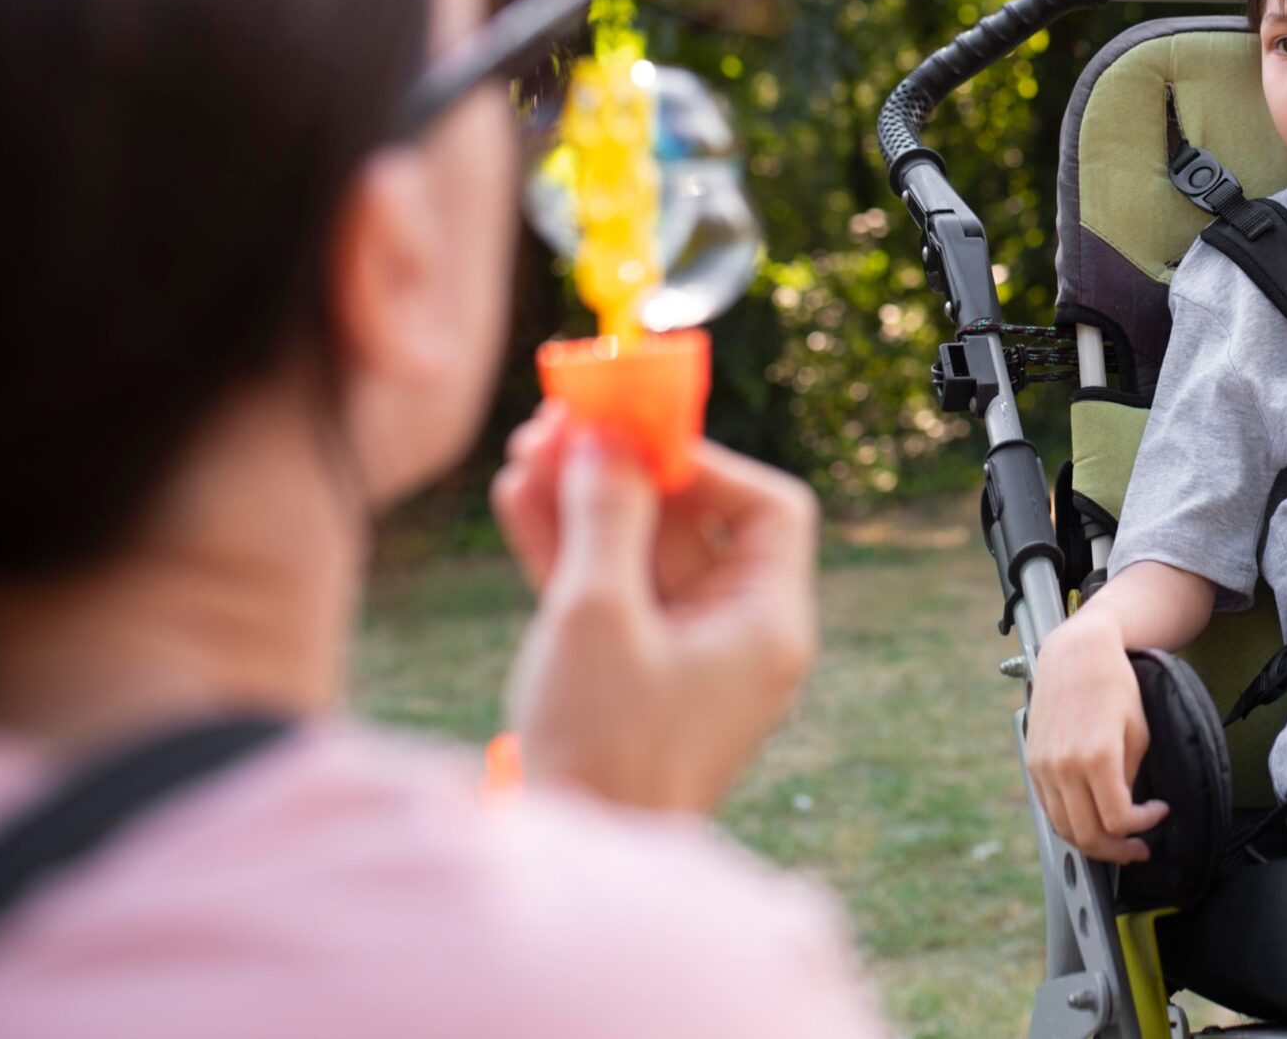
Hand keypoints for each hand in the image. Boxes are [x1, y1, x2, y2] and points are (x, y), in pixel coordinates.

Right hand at [493, 402, 820, 813]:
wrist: (570, 864)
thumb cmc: (604, 750)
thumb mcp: (599, 615)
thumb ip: (606, 515)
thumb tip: (607, 438)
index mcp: (766, 624)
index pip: (768, 510)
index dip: (707, 463)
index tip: (640, 437)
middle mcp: (736, 638)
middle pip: (691, 525)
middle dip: (625, 471)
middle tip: (564, 423)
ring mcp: (681, 659)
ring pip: (638, 553)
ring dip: (584, 501)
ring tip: (524, 450)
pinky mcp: (629, 678)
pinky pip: (608, 592)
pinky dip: (568, 549)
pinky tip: (517, 500)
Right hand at [1024, 612, 1166, 863]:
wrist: (1077, 653)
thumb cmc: (1113, 683)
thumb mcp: (1137, 730)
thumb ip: (1129, 776)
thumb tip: (1125, 810)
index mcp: (1097, 757)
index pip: (1118, 820)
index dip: (1143, 826)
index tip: (1157, 814)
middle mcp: (1064, 766)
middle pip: (1087, 835)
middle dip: (1117, 851)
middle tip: (1137, 849)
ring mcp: (1043, 766)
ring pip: (1064, 829)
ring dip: (1092, 844)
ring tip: (1114, 842)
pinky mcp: (1032, 763)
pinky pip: (1049, 809)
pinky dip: (1070, 823)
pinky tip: (1089, 819)